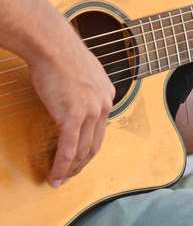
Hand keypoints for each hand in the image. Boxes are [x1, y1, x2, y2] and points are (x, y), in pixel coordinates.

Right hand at [28, 24, 114, 187]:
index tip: (78, 158)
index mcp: (108, 95)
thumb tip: (75, 100)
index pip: (100, 129)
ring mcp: (91, 111)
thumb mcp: (82, 73)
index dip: (89, 147)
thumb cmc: (60, 54)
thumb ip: (84, 90)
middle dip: (82, 164)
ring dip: (71, 170)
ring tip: (59, 180)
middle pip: (95, 144)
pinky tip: (55, 176)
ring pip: (83, 150)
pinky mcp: (73, 116)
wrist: (52, 45)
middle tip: (69, 176)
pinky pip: (69, 149)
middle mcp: (104, 104)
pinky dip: (62, 166)